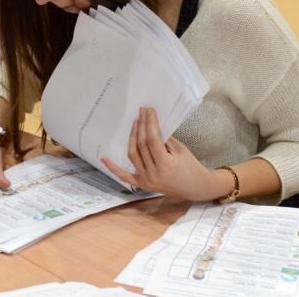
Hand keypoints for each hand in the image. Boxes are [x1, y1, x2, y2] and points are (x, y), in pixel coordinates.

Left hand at [101, 107, 226, 201]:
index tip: (149, 111)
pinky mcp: (142, 184)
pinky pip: (124, 176)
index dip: (150, 123)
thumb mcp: (180, 150)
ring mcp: (146, 180)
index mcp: (165, 165)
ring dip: (132, 137)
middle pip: (142, 145)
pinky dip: (113, 168)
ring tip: (135, 123)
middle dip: (142, 126)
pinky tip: (103, 158)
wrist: (195, 187)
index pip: (152, 140)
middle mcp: (153, 173)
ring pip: (133, 154)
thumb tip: (151, 125)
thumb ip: (164, 139)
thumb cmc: (190, 166)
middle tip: (142, 112)